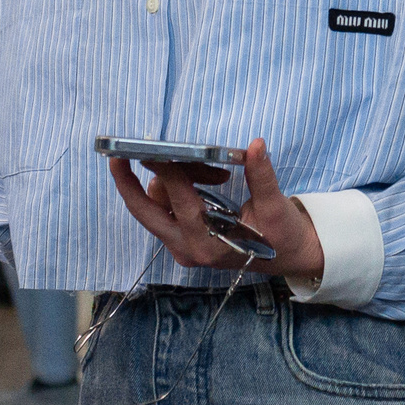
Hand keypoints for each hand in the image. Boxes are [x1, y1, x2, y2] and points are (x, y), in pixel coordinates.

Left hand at [106, 138, 322, 283]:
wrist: (288, 258)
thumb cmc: (283, 235)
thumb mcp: (276, 208)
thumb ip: (261, 176)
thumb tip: (255, 146)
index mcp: (211, 244)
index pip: (182, 201)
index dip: (171, 171)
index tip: (161, 147)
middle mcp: (189, 249)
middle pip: (146, 213)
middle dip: (128, 184)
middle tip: (116, 156)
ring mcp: (182, 248)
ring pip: (156, 208)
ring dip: (170, 180)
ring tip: (216, 171)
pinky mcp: (181, 243)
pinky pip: (163, 212)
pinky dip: (173, 189)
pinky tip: (204, 177)